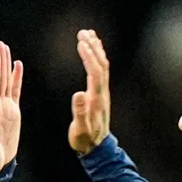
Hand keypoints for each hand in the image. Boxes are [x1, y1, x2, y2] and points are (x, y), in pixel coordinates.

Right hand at [68, 30, 110, 155]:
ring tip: (88, 35)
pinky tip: (92, 52)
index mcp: (96, 99)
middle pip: (101, 65)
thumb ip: (80, 111)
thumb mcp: (80, 128)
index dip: (89, 57)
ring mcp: (102, 93)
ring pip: (103, 66)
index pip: (94, 72)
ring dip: (96, 49)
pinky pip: (100, 72)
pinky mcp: (100, 95)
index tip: (81, 43)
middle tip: (83, 32)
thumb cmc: (85, 139)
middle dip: (93, 47)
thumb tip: (79, 93)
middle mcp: (102, 93)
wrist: (96, 148)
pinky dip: (97, 58)